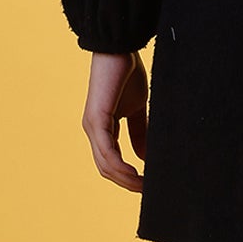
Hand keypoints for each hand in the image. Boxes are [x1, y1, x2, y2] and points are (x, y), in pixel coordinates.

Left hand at [81, 51, 147, 191]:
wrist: (119, 49)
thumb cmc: (126, 74)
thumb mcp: (138, 108)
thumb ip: (140, 132)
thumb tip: (145, 158)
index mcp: (102, 129)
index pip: (111, 162)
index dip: (128, 177)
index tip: (148, 186)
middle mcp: (94, 131)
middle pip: (107, 169)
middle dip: (128, 183)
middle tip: (149, 192)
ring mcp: (92, 127)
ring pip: (106, 165)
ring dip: (126, 180)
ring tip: (145, 187)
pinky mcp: (96, 120)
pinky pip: (107, 151)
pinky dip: (120, 166)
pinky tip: (135, 174)